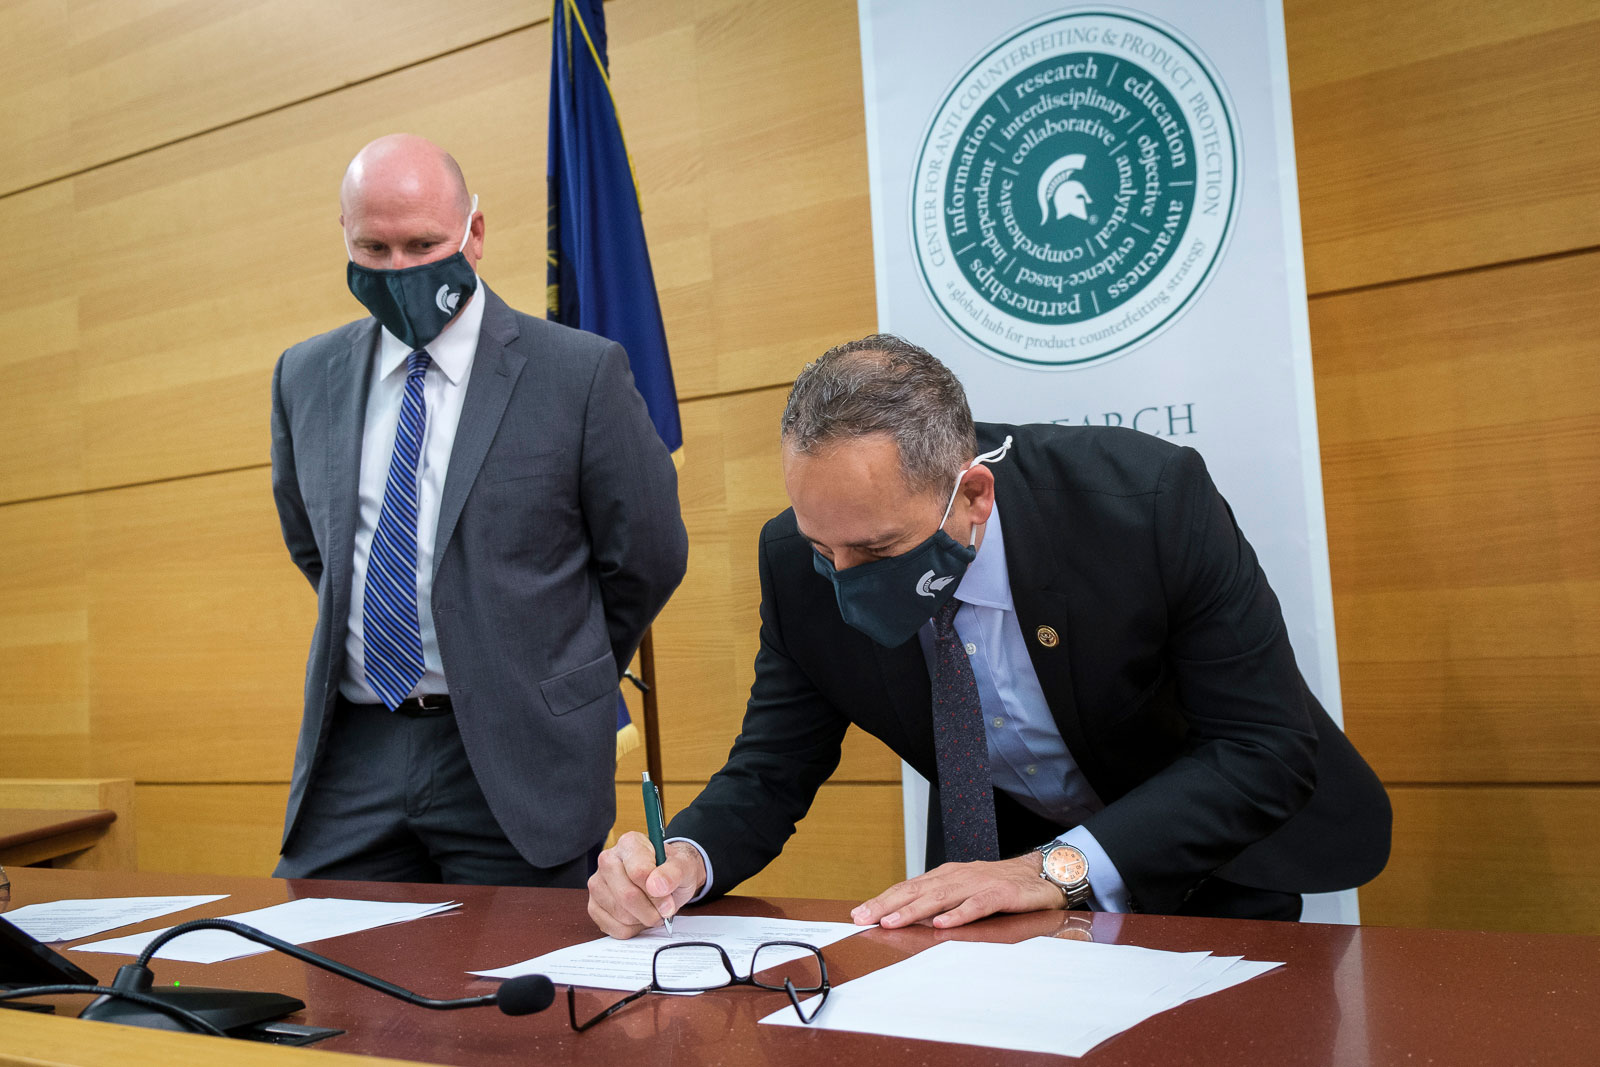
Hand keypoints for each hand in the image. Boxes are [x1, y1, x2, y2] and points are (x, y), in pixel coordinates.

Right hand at [587, 832, 705, 938]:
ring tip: (652, 910)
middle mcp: (608, 860)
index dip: (657, 893)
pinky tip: (639, 916)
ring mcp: (597, 883)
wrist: (664, 881)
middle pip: (627, 895)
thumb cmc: (671, 871)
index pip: (639, 872)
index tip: (669, 900)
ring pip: (621, 914)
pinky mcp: (594, 906)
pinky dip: (632, 929)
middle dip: (651, 910)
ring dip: (643, 920)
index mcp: (629, 844)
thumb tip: (657, 886)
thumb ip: (673, 872)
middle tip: (664, 910)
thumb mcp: (683, 867)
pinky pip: (614, 928)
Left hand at [850, 855, 1064, 929]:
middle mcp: (959, 876)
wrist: (1041, 875)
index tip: (860, 913)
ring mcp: (979, 883)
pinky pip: (977, 905)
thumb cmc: (1000, 885)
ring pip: (941, 896)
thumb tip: (905, 917)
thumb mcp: (965, 891)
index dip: (883, 899)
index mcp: (947, 875)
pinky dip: (959, 914)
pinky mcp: (1001, 893)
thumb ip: (940, 901)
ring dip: (914, 909)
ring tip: (892, 921)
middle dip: (888, 904)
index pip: (909, 887)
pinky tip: (942, 924)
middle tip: (864, 918)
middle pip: (917, 890)